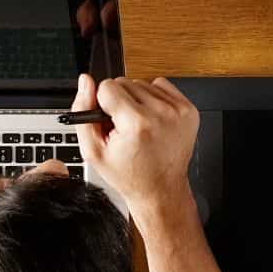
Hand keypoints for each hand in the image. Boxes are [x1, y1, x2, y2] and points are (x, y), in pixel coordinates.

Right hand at [71, 74, 199, 219]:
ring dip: (136, 100)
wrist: (161, 189)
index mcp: (136, 124)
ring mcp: (178, 111)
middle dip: (119, 102)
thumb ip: (83, 112)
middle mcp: (161, 114)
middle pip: (125, 82)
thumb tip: (85, 82)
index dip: (103, 104)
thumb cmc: (129, 174)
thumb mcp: (94, 151)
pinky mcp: (188, 110)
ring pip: (142, 83)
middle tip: (124, 127)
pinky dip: (153, 99)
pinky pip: (162, 86)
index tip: (109, 121)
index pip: (107, 86)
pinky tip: (152, 119)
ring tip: (138, 126)